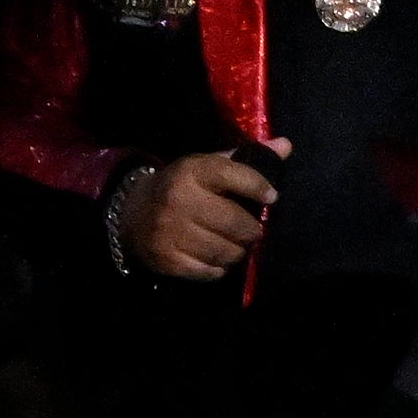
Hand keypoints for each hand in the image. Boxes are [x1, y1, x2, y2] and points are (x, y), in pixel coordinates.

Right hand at [125, 141, 287, 279]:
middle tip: (253, 231)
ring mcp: (169, 231)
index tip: (271, 198)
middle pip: (235, 223)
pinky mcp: (165, 259)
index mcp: (192, 171)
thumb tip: (286, 146)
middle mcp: (179, 200)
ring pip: (225, 250)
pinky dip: (220, 268)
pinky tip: (219, 259)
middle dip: (252, 230)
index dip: (259, 188)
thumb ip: (248, 157)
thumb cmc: (182, 186)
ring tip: (237, 245)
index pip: (236, 176)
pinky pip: (208, 271)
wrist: (130, 211)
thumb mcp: (208, 165)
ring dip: (238, 251)